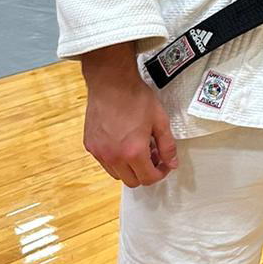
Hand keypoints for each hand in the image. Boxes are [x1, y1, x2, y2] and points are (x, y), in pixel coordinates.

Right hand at [81, 42, 177, 185]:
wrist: (111, 82)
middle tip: (153, 156)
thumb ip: (168, 146)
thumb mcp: (160, 121)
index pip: (148, 178)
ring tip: (138, 149)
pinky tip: (123, 143)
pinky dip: (116, 160)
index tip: (164, 164)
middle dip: (146, 172)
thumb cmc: (136, 97)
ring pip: (117, 174)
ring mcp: (99, 152)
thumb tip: (172, 163)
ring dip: (130, 168)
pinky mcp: (90, 145)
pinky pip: (105, 162)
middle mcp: (114, 156)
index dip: (160, 174)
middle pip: (132, 181)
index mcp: (133, 151)